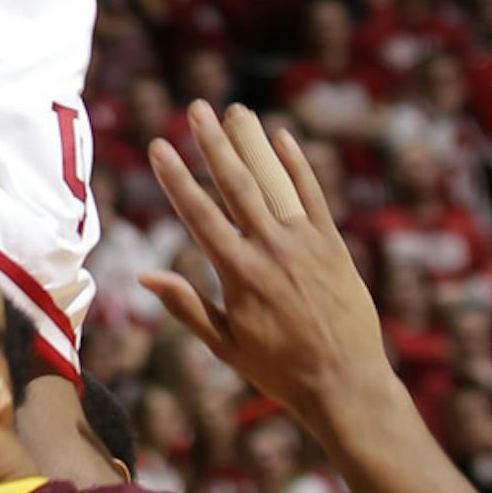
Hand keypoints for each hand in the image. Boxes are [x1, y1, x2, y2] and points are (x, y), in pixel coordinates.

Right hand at [143, 102, 388, 439]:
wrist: (346, 384)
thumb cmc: (280, 371)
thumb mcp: (226, 346)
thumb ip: (187, 306)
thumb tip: (145, 277)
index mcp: (238, 273)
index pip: (199, 214)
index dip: (176, 177)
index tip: (159, 145)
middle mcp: (270, 250)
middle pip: (236, 185)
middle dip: (212, 143)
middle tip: (196, 108)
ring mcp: (305, 244)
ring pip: (273, 182)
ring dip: (251, 144)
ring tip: (234, 110)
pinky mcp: (334, 246)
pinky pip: (313, 197)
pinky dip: (298, 166)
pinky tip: (282, 138)